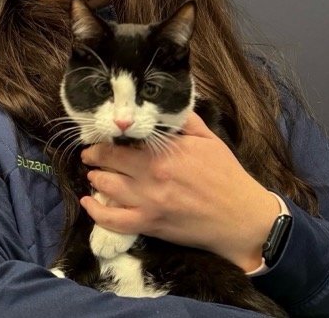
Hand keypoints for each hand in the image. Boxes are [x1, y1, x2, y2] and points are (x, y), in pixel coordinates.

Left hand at [79, 111, 279, 271]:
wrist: (240, 218)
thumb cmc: (226, 175)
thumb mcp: (209, 138)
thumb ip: (183, 120)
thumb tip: (164, 104)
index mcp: (164, 152)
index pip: (123, 141)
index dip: (107, 138)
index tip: (101, 135)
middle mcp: (151, 176)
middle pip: (109, 162)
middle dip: (94, 157)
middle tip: (89, 154)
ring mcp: (148, 202)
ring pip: (106, 188)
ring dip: (95, 178)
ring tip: (93, 174)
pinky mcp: (149, 225)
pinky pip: (113, 220)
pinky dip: (96, 212)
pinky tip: (88, 203)